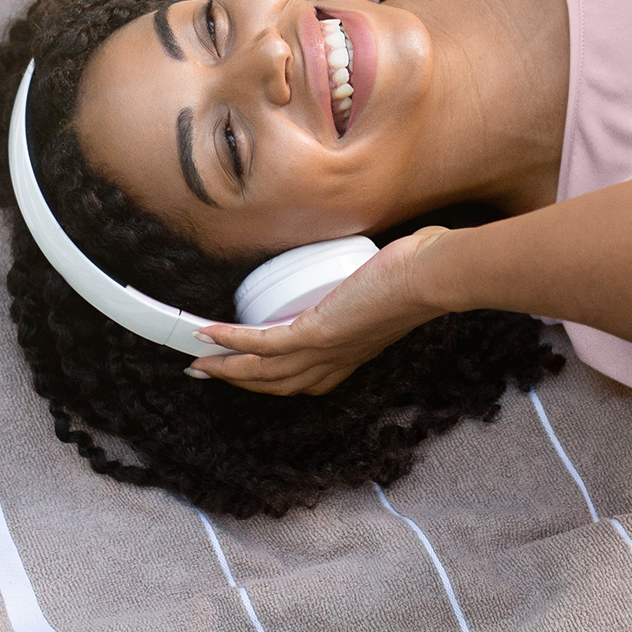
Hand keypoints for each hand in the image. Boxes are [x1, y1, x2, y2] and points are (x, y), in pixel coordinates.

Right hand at [187, 226, 452, 396]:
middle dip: (242, 381)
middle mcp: (338, 357)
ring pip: (263, 370)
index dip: (282, 378)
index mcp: (356, 349)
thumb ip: (395, 273)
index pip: (314, 376)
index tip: (259, 371)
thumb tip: (403, 248)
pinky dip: (231, 341)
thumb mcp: (402, 281)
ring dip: (226, 368)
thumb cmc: (426, 271)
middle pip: (280, 383)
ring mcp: (325, 348)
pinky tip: (207, 335)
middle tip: (210, 372)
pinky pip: (262, 344)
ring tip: (198, 361)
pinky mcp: (315, 332)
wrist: (433, 276)